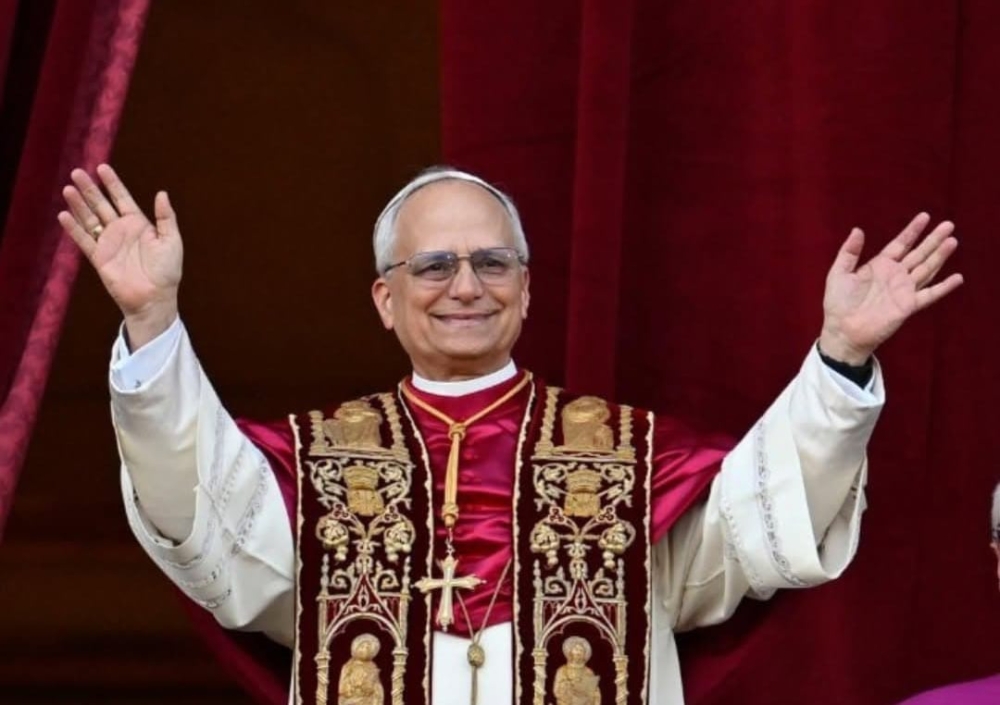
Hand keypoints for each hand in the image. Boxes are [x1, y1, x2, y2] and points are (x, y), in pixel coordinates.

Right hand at [58, 164, 182, 348]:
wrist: (154, 298)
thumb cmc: (167, 271)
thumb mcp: (171, 241)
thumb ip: (166, 217)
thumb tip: (162, 193)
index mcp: (139, 224)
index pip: (122, 198)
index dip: (113, 183)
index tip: (102, 168)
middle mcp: (121, 231)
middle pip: (101, 205)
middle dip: (90, 189)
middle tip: (77, 172)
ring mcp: (109, 243)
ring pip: (89, 219)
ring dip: (79, 204)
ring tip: (68, 188)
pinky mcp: (99, 258)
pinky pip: (84, 240)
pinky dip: (73, 228)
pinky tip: (64, 214)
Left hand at [819, 212, 963, 363]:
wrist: (842, 331)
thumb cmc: (838, 304)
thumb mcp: (839, 273)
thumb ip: (848, 252)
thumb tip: (857, 229)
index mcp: (880, 265)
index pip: (900, 244)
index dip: (912, 230)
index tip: (925, 216)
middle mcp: (895, 276)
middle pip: (919, 253)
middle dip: (933, 239)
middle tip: (948, 224)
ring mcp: (903, 290)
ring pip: (927, 269)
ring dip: (940, 256)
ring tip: (952, 241)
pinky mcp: (908, 306)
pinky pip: (929, 295)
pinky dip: (944, 287)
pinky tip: (957, 278)